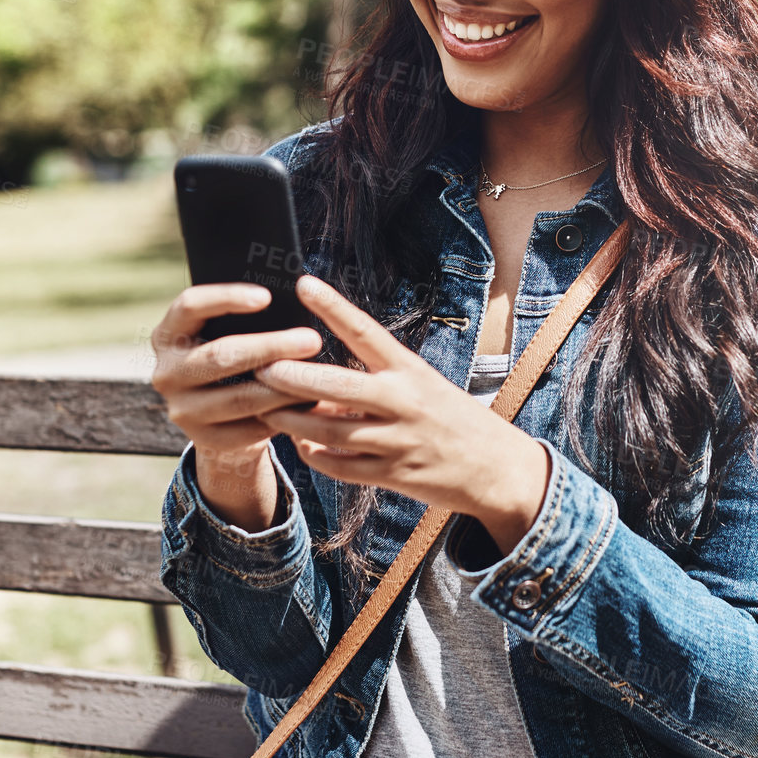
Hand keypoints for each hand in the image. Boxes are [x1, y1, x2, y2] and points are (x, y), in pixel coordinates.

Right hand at [151, 282, 323, 456]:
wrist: (219, 416)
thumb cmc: (231, 359)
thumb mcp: (225, 334)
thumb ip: (246, 320)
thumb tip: (297, 303)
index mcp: (168, 334)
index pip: (189, 305)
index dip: (226, 298)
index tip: (266, 296)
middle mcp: (166, 372)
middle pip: (220, 355)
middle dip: (271, 346)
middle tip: (312, 340)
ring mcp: (182, 410)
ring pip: (241, 396)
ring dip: (284, 386)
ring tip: (317, 375)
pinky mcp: (204, 439)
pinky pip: (249, 427)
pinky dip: (282, 414)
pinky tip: (307, 403)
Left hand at [254, 274, 550, 556]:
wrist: (497, 468)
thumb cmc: (454, 419)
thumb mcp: (424, 387)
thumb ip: (376, 383)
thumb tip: (321, 383)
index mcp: (410, 371)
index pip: (366, 331)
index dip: (333, 307)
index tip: (303, 284)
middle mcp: (403, 401)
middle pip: (335, 386)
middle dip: (292, 376)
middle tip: (260, 365)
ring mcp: (397, 440)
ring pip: (329, 430)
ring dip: (292, 421)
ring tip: (267, 408)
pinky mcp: (393, 474)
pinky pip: (341, 465)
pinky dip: (316, 455)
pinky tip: (303, 445)